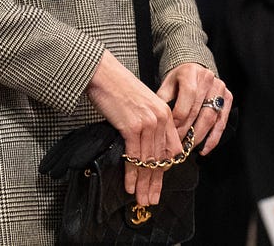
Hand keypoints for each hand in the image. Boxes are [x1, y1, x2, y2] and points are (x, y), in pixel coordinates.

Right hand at [86, 51, 181, 208]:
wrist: (102, 73)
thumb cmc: (118, 88)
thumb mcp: (141, 104)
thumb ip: (150, 123)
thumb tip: (145, 147)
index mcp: (165, 113)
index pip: (171, 149)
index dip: (164, 169)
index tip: (157, 183)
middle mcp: (161, 119)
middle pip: (161, 159)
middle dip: (155, 183)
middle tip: (151, 199)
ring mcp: (148, 123)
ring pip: (148, 161)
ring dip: (143, 184)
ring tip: (141, 199)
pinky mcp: (132, 126)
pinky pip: (134, 156)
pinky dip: (131, 174)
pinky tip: (129, 186)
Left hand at [156, 61, 230, 154]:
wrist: (193, 71)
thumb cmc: (178, 81)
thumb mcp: (166, 85)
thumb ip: (162, 101)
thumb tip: (160, 122)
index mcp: (190, 72)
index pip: (187, 97)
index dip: (179, 117)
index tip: (171, 131)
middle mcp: (208, 78)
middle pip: (199, 110)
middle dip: (187, 130)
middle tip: (178, 144)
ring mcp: (220, 88)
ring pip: (211, 118)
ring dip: (199, 137)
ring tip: (188, 148)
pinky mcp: (227, 98)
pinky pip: (221, 122)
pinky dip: (213, 138)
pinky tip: (204, 149)